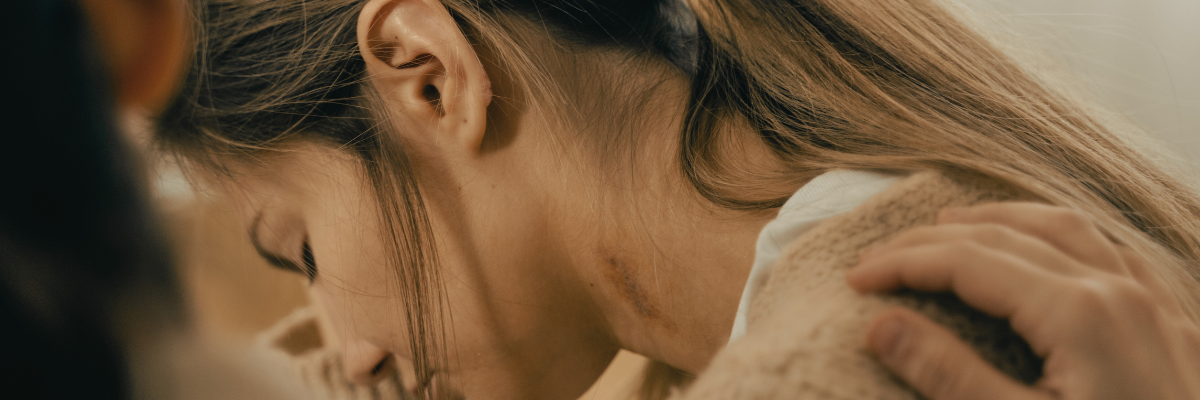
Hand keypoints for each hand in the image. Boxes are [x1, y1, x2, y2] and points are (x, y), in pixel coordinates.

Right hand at [846, 202, 1199, 399]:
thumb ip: (950, 376)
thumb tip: (881, 326)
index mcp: (1078, 313)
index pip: (969, 261)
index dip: (904, 264)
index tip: (855, 279)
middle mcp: (1117, 292)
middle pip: (1007, 237)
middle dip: (933, 241)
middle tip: (880, 259)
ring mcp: (1153, 306)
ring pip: (1066, 229)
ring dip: (999, 221)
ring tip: (952, 225)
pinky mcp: (1174, 328)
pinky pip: (1113, 254)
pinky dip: (1063, 238)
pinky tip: (1049, 250)